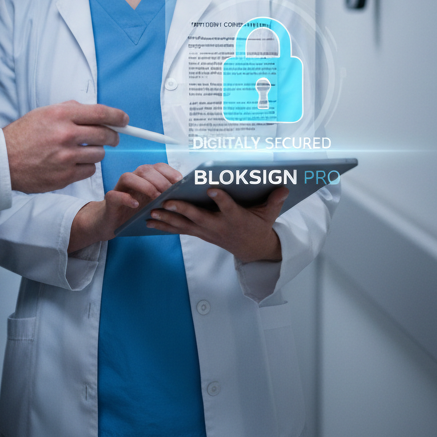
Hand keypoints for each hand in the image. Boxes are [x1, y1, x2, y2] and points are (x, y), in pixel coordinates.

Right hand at [3, 101, 127, 193]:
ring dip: (96, 152)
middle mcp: (66, 134)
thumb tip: (94, 113)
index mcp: (61, 115)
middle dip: (112, 136)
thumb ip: (69, 110)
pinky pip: (89, 170)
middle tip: (111, 137)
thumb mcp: (43, 113)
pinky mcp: (65, 176)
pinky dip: (86, 167)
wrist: (3, 160)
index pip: (100, 113)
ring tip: (82, 151)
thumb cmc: (23, 135)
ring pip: (99, 154)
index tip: (124, 120)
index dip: (117, 116)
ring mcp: (66, 157)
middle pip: (105, 134)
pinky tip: (74, 163)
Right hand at [68, 163, 181, 252]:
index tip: (179, 181)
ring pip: (128, 177)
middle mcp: (132, 179)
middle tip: (169, 193)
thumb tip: (185, 197)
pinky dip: (126, 198)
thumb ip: (166, 198)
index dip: (169, 171)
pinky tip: (136, 204)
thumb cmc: (136, 213)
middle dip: (159, 180)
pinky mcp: (110, 200)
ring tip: (155, 197)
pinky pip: (115, 195)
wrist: (113, 223)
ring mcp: (119, 188)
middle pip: (144, 170)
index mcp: (145, 178)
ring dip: (145, 186)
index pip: (158, 167)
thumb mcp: (154, 205)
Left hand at [146, 186, 288, 262]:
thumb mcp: (270, 214)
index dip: (221, 198)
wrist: (252, 249)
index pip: (228, 207)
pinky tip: (150, 221)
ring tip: (151, 213)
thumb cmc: (259, 226)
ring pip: (184, 225)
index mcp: (236, 218)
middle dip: (183, 210)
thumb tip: (285, 187)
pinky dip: (165, 226)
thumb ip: (275, 200)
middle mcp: (219, 226)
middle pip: (199, 217)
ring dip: (167, 219)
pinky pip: (180, 230)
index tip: (212, 189)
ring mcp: (207, 232)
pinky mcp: (200, 234)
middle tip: (168, 202)